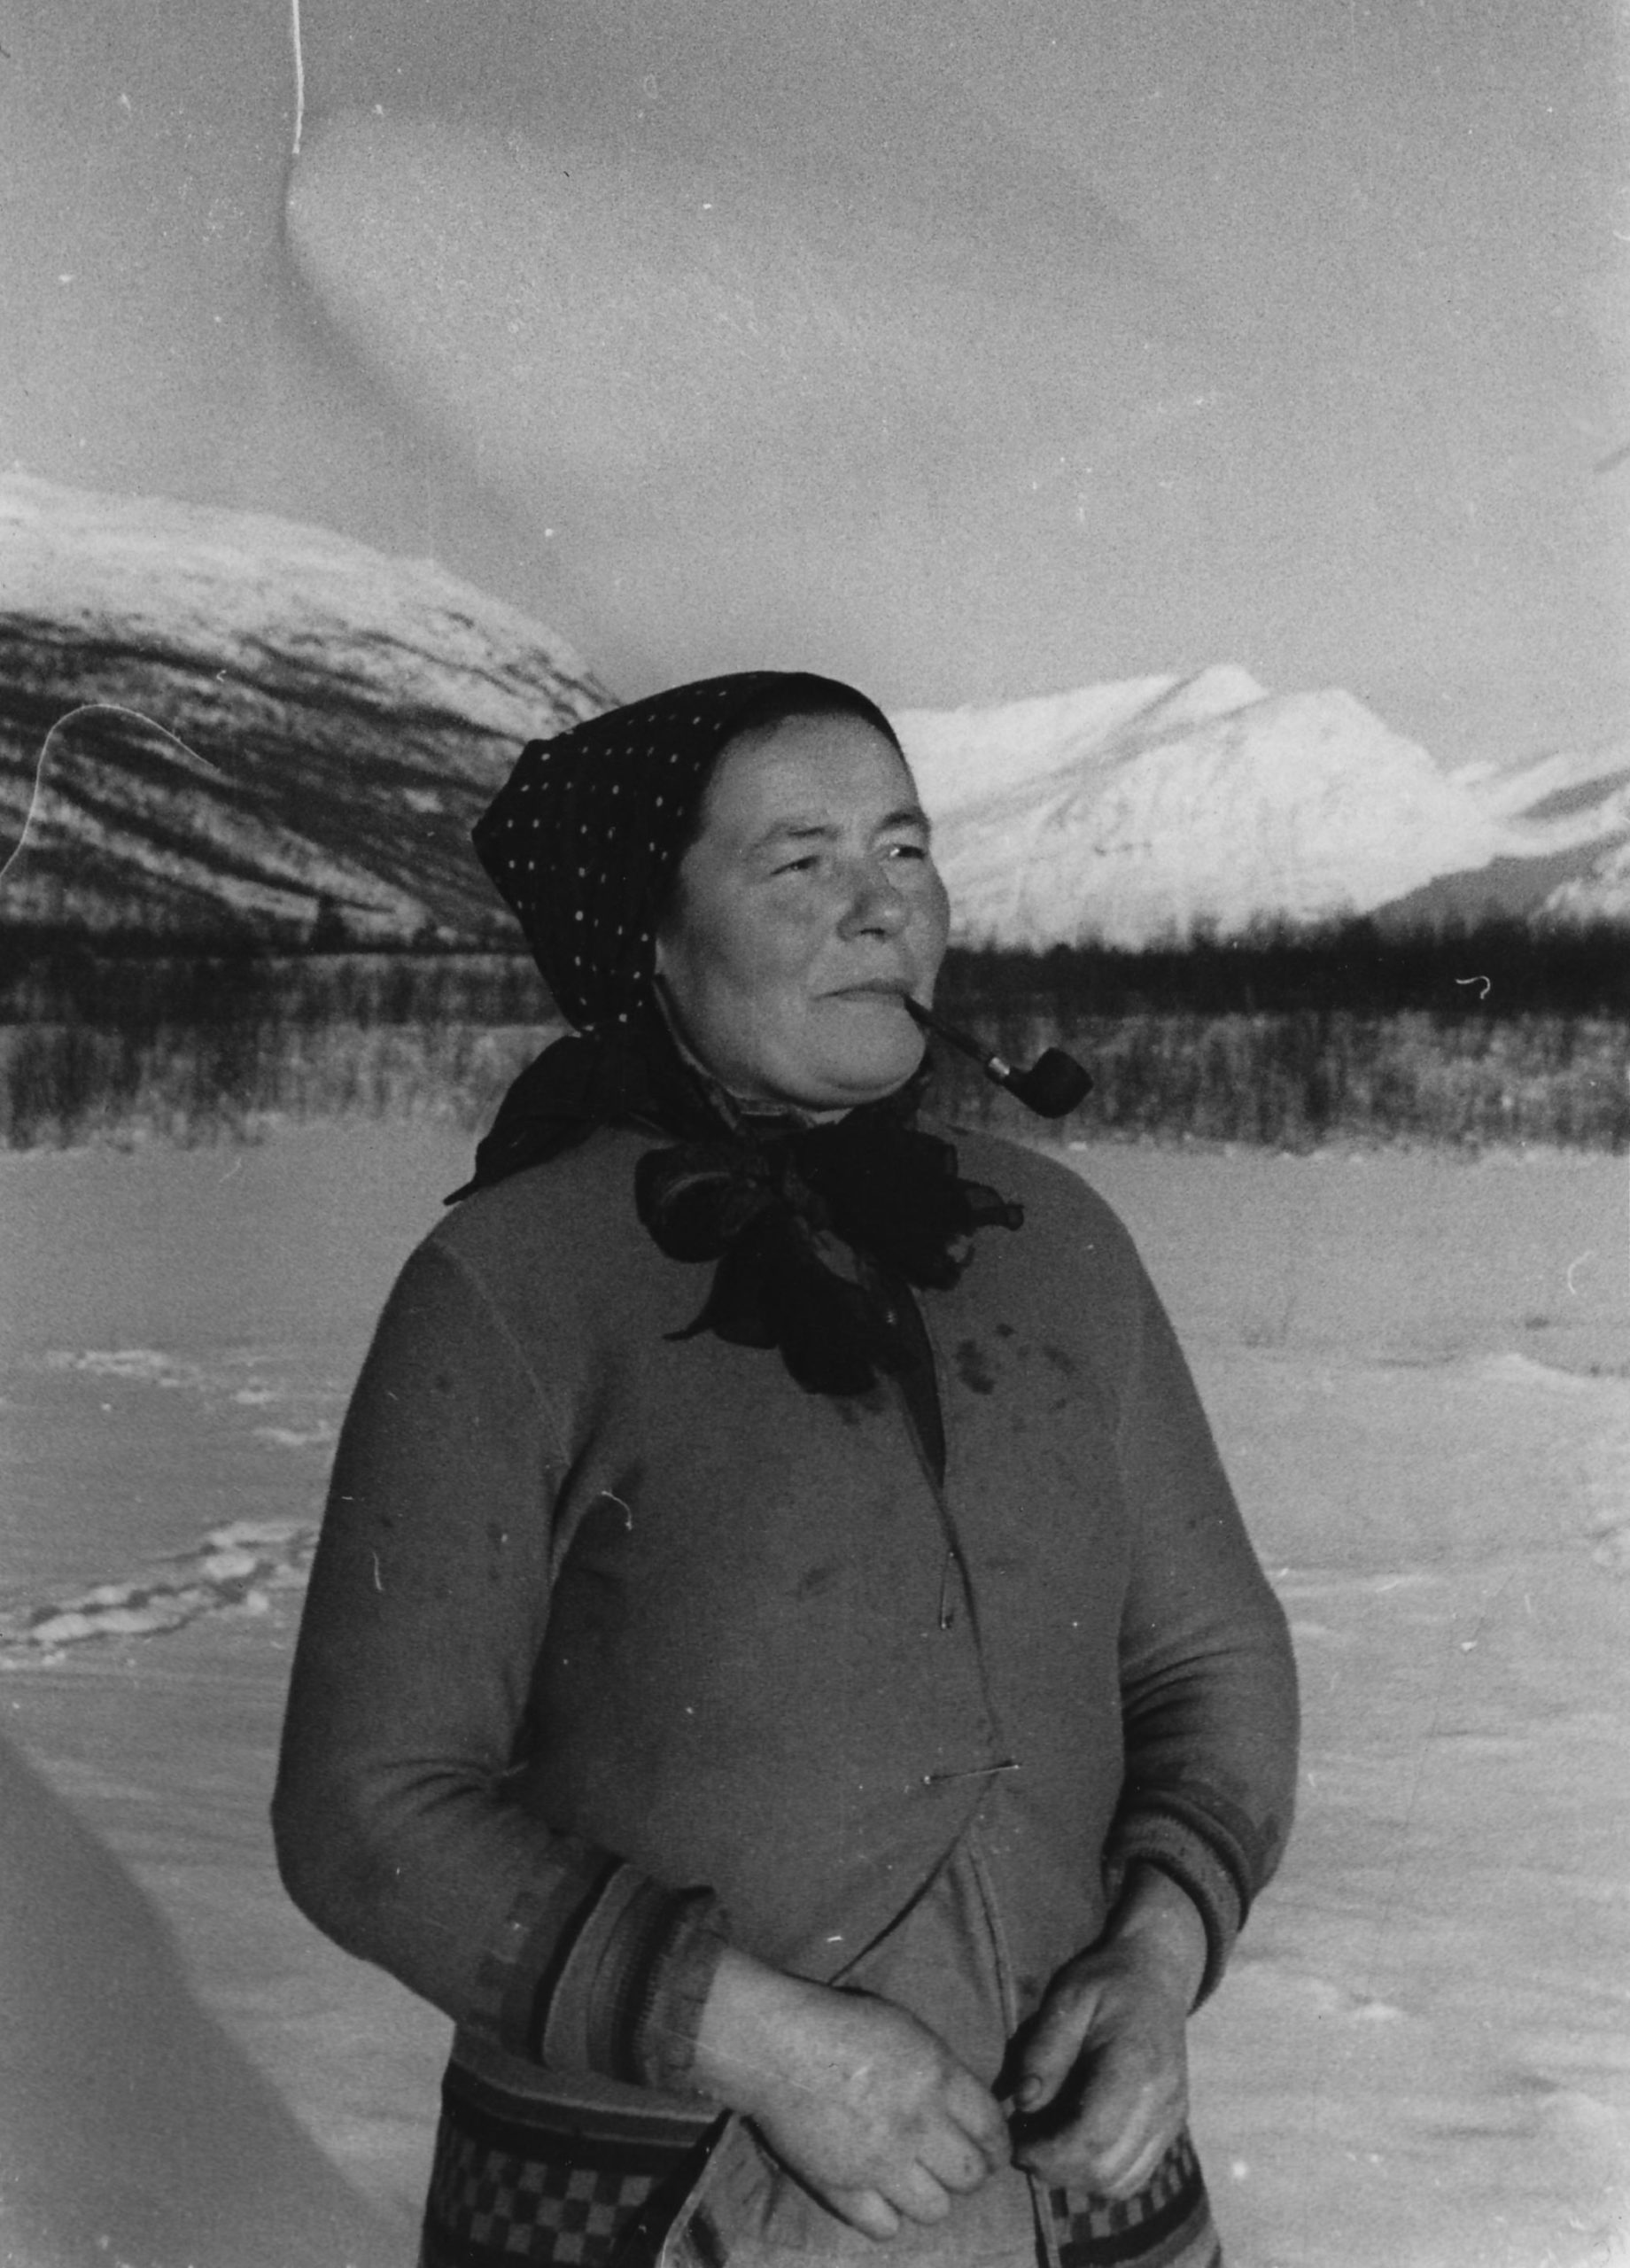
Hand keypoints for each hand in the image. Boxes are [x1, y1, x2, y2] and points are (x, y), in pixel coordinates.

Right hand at [692, 1950, 1008, 2240]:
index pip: (992, 2130)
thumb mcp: (906, 2030)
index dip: (998, 2146)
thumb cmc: (840, 2022)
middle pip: (971, 2176)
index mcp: (937, 2078)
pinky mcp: (844, 2190)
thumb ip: (941, 2071)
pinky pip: (886, 2227)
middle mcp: (918, 2126)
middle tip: (955, 2166)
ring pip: (935, 2210)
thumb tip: (967, 2107)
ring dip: (932, 2197)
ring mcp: (881, 2163)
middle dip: (970, 2173)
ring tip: (918, 2182)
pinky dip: (889, 2216)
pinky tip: (882, 2196)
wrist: (775, 2044)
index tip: (993, 2151)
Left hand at [1007, 1867, 1204, 2198]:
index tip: (1014, 2143)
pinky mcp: (1171, 2127)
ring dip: (1076, 2176)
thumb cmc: (1106, 1981)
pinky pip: (1134, 2173)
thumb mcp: (1066, 1997)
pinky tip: (1074, 2142)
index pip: (1092, 2137)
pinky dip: (1099, 2172)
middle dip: (1057, 2169)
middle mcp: (1162, 2101)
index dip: (1048, 2154)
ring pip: (1121, 2182)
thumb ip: (1043, 2050)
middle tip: (1023, 2142)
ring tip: (1046, 2141)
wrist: (1156, 1974)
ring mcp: (1171, 2118)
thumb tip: (1022, 2103)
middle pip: (1106, 2170)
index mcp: (1135, 2065)